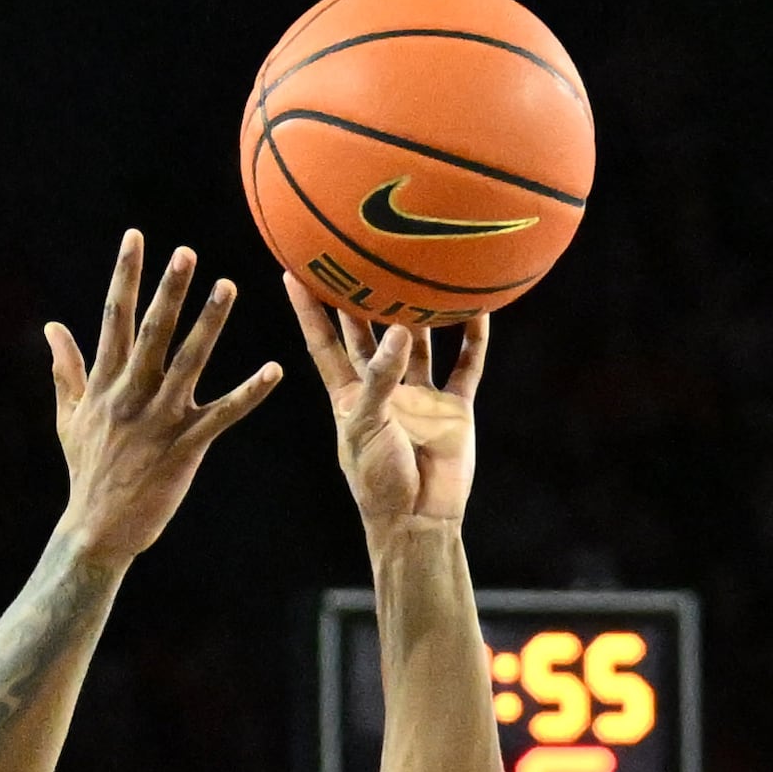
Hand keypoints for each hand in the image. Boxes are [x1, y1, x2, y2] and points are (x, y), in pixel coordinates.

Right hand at [45, 232, 282, 561]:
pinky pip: (224, 413)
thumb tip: (51, 326)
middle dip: (168, 290)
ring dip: (210, 323)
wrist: (97, 527)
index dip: (125, 275)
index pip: (113, 317)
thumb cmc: (86, 470)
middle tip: (186, 252)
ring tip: (229, 285)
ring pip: (188, 361)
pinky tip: (274, 370)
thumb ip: (66, 368)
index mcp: (104, 383)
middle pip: (152, 331)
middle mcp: (130, 394)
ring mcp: (159, 419)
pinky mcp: (186, 445)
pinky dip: (250, 392)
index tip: (136, 238)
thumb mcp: (68, 416)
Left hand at [287, 279, 485, 530]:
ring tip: (423, 271)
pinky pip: (465, 367)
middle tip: (362, 253)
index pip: (323, 343)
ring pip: (421, 344)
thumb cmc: (378, 480)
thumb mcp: (367, 425)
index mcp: (349, 395)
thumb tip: (400, 331)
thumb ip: (382, 379)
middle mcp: (383, 389)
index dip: (308, 310)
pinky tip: (479, 311)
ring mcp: (419, 397)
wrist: (418, 518)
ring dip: (422, 313)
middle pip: (370, 333)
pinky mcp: (453, 409)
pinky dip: (473, 341)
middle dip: (364, 297)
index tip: (293, 270)